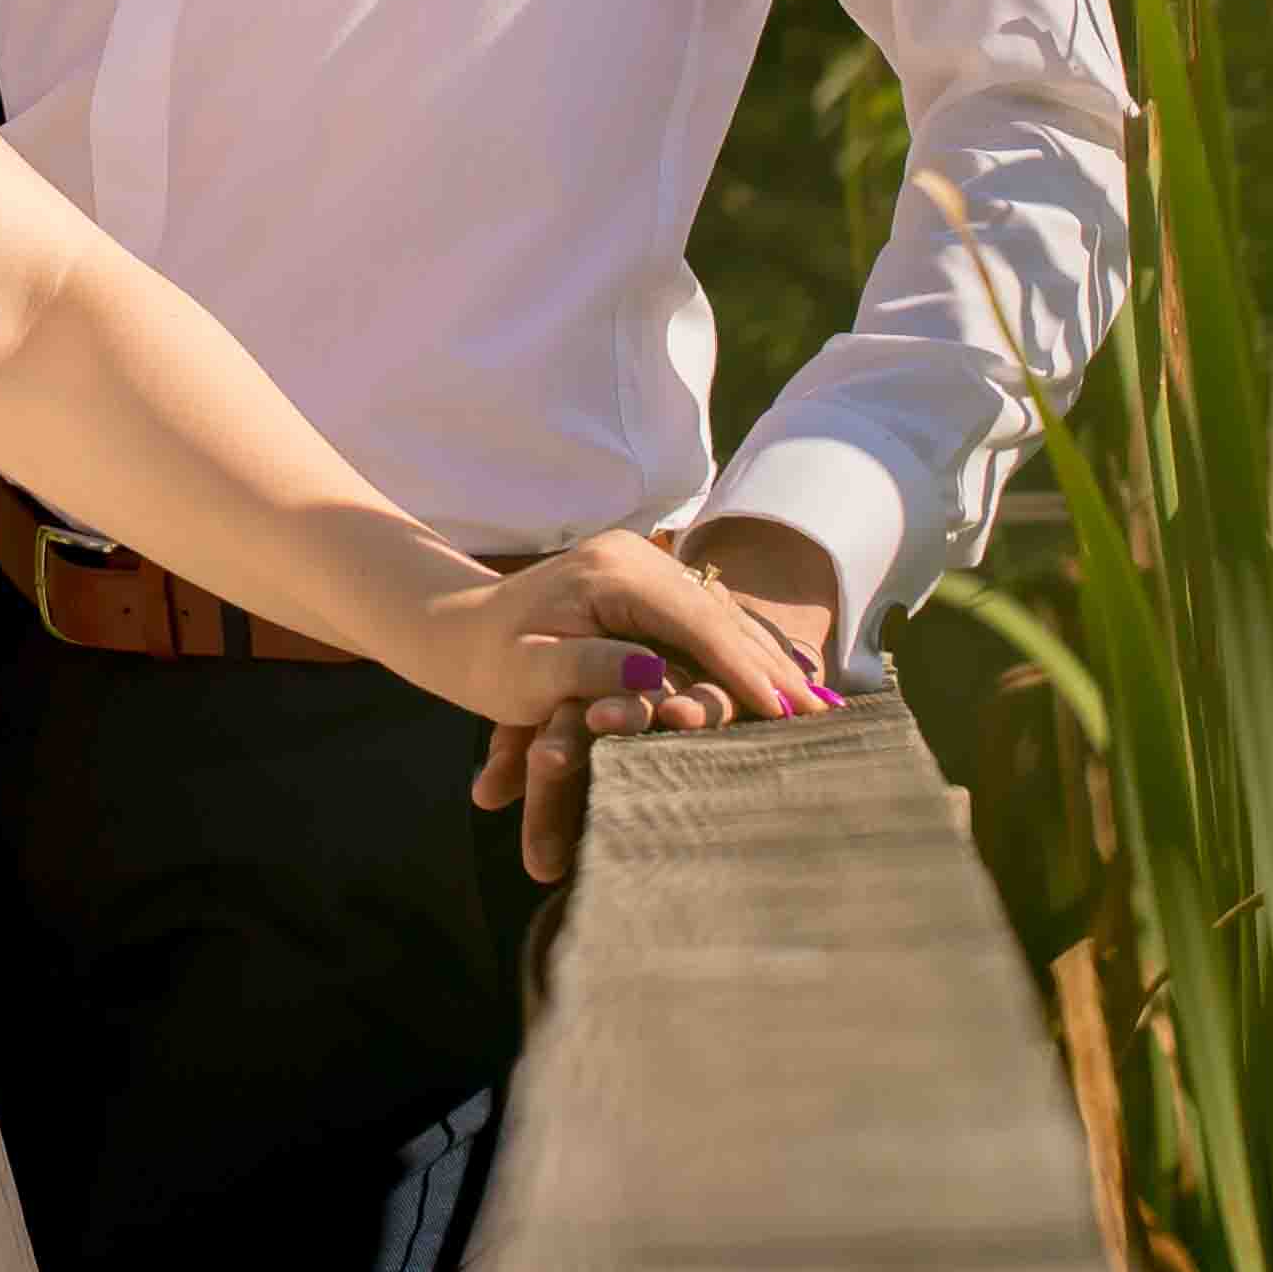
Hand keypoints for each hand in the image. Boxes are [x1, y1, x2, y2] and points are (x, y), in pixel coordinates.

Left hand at [416, 528, 828, 883]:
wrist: (454, 627)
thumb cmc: (484, 661)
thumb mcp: (527, 674)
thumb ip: (588, 670)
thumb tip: (652, 675)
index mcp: (612, 574)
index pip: (694, 624)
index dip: (741, 670)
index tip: (783, 711)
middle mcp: (634, 558)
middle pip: (716, 614)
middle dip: (766, 665)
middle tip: (818, 712)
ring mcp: (641, 566)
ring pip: (716, 614)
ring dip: (760, 658)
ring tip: (808, 702)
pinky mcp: (642, 585)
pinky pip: (701, 618)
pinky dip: (736, 650)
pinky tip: (772, 680)